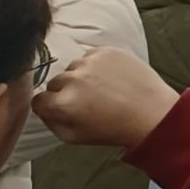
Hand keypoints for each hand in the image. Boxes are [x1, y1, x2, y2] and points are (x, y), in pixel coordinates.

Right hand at [33, 48, 179, 149]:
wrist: (151, 112)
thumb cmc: (113, 128)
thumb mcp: (72, 137)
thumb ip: (50, 121)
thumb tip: (42, 107)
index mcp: (63, 103)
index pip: (38, 99)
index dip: (49, 106)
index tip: (61, 109)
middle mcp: (74, 79)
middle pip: (55, 82)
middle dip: (64, 91)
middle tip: (85, 100)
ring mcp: (91, 62)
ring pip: (72, 68)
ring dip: (80, 76)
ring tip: (101, 89)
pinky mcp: (107, 50)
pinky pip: (89, 56)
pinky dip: (95, 65)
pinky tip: (109, 77)